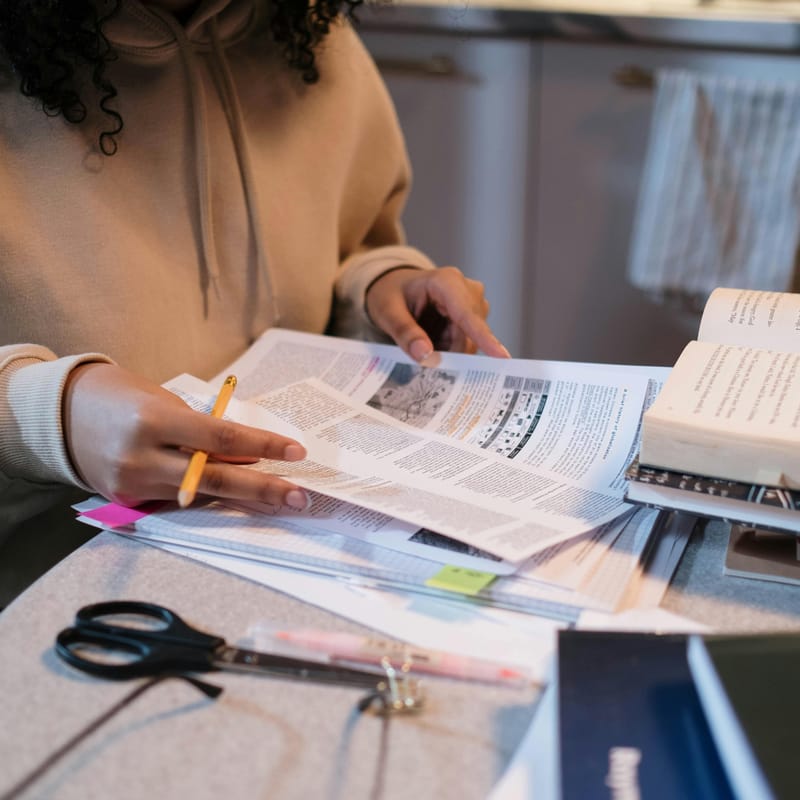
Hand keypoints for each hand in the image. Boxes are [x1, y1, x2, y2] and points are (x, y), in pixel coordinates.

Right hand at [63, 363, 308, 508]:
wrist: (63, 413)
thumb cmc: (123, 396)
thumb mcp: (166, 402)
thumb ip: (203, 432)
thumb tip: (247, 457)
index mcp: (153, 421)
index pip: (220, 439)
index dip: (261, 447)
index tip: (294, 451)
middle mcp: (141, 457)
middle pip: (214, 479)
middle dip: (262, 489)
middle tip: (299, 496)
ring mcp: (131, 484)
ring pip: (199, 496)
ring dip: (243, 499)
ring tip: (279, 500)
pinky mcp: (125, 501)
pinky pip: (177, 502)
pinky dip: (207, 499)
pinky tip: (236, 500)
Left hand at [365, 266, 510, 361]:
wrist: (395, 288)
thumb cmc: (391, 294)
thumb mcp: (387, 312)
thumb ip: (405, 333)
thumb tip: (426, 356)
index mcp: (447, 281)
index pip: (467, 314)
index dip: (484, 338)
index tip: (502, 357)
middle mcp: (468, 290)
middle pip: (469, 335)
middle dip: (448, 353)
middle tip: (424, 365)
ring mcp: (474, 305)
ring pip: (469, 343)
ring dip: (446, 352)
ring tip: (422, 346)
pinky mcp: (473, 318)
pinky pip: (466, 344)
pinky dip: (448, 350)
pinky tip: (432, 345)